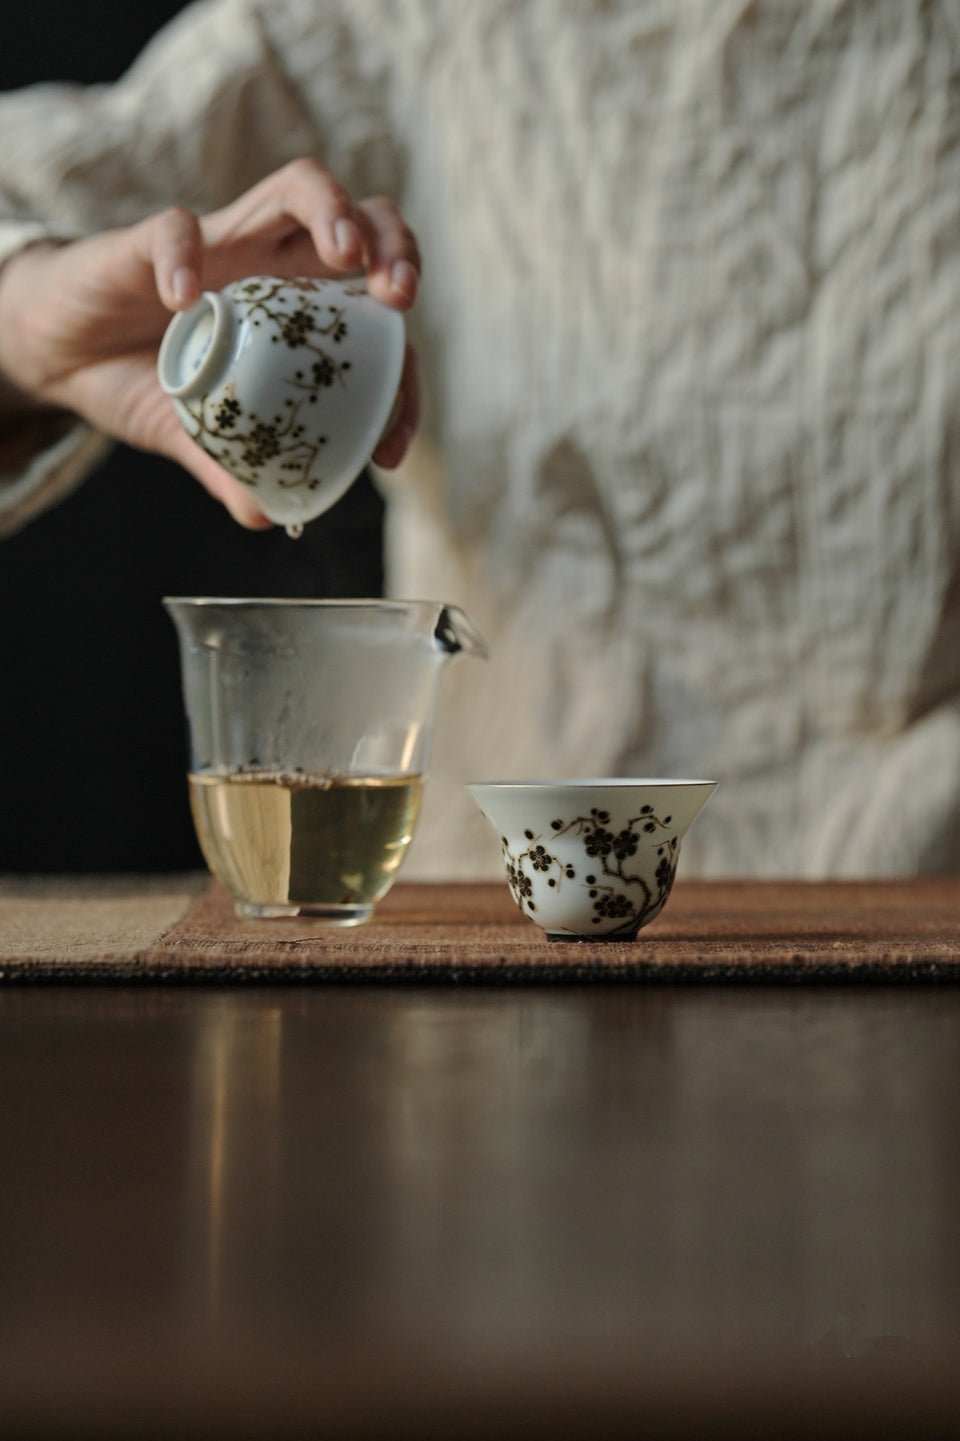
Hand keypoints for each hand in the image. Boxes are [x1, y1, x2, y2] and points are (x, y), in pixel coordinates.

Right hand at [0, 160, 421, 526]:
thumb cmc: (144, 382)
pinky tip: (184, 300)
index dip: (404, 372)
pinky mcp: (154, 238)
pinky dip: (185, 257)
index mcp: (303, 315)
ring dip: (334, 212)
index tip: (391, 444)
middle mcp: (276, 266)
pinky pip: (177, 228)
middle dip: (395, 249)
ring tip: (345, 256)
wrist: (63, 357)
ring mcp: (223, 242)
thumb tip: (265, 516)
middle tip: (397, 299)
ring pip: (300, 187)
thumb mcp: (192, 436)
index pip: (378, 324)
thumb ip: (230, 468)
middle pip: (364, 222)